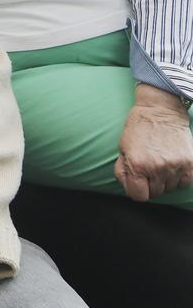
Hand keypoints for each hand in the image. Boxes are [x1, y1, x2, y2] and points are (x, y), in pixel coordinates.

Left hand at [114, 83, 192, 200]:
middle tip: (148, 168)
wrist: (160, 110)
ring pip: (170, 188)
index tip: (138, 183)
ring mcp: (176, 166)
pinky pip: (185, 182)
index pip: (138, 196)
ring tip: (160, 162)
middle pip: (155, 193)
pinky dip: (179, 177)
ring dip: (164, 180)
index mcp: (138, 165)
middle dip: (150, 184)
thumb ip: (123, 171)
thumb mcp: (123, 148)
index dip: (137, 191)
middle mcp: (157, 168)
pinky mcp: (190, 163)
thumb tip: (128, 189)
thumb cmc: (138, 128)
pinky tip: (172, 165)